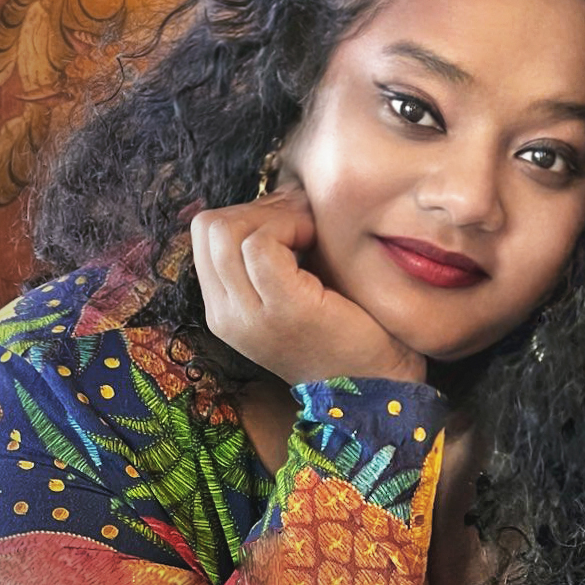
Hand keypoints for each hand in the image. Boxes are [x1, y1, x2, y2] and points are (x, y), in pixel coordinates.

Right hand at [191, 184, 425, 385]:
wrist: (380, 387)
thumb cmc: (348, 332)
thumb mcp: (296, 291)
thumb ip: (272, 256)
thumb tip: (278, 196)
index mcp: (223, 310)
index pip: (205, 234)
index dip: (248, 213)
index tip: (292, 222)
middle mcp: (223, 316)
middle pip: (208, 226)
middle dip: (259, 208)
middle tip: (304, 220)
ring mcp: (247, 316)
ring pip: (226, 230)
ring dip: (276, 215)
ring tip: (312, 232)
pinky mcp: (280, 310)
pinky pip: (260, 244)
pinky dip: (291, 227)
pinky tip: (318, 241)